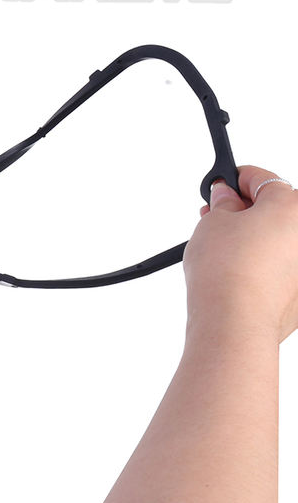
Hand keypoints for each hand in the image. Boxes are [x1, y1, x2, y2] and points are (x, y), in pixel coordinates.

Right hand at [184, 164, 297, 343]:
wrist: (235, 322)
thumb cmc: (227, 271)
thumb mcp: (213, 222)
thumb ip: (223, 204)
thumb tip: (227, 198)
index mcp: (292, 206)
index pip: (263, 179)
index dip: (236, 180)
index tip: (222, 185)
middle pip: (277, 210)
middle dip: (246, 210)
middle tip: (217, 216)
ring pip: (280, 240)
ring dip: (256, 236)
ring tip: (221, 245)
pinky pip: (283, 267)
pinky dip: (264, 262)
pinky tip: (236, 267)